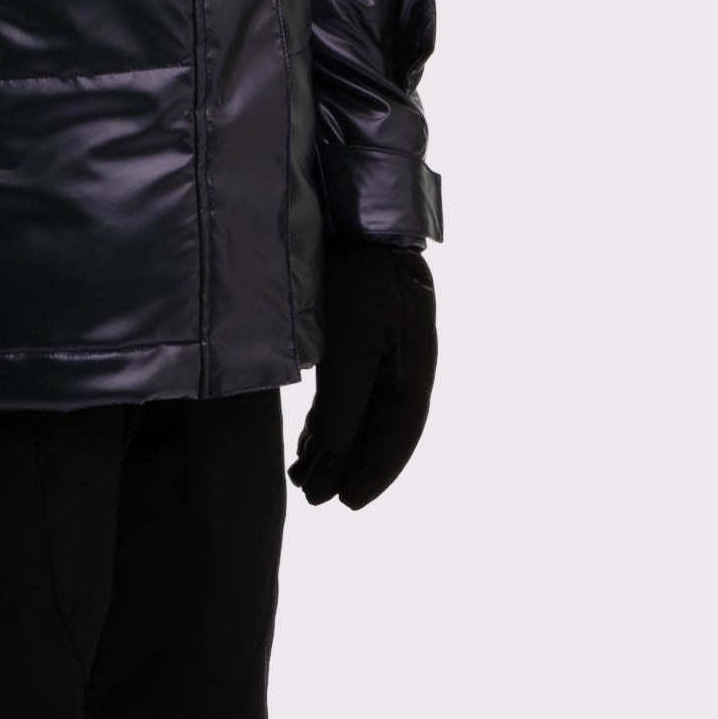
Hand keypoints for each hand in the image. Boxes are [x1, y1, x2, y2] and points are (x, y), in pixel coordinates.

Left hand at [290, 240, 437, 510]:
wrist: (353, 214)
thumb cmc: (358, 274)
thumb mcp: (353, 340)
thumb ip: (346, 399)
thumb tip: (338, 455)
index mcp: (414, 364)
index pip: (400, 431)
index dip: (377, 471)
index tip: (349, 504)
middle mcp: (402, 362)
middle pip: (379, 429)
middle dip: (350, 467)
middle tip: (317, 500)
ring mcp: (380, 349)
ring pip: (360, 414)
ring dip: (334, 449)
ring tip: (304, 478)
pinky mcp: (354, 336)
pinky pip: (345, 393)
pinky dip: (327, 422)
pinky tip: (308, 442)